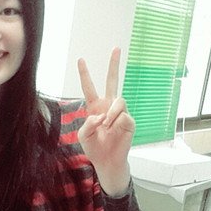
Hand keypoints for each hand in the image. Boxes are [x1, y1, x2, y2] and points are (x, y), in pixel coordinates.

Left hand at [77, 48, 134, 193]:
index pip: (89, 88)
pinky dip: (116, 122)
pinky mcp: (129, 121)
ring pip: (119, 100)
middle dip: (114, 65)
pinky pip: (124, 115)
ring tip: (106, 124)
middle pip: (112, 81)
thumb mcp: (83, 136)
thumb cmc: (95, 148)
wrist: (107, 162)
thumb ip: (87, 124)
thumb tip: (100, 116)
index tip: (80, 60)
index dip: (85, 74)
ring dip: (111, 112)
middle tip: (116, 48)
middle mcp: (108, 107)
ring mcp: (120, 113)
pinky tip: (113, 130)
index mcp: (95, 108)